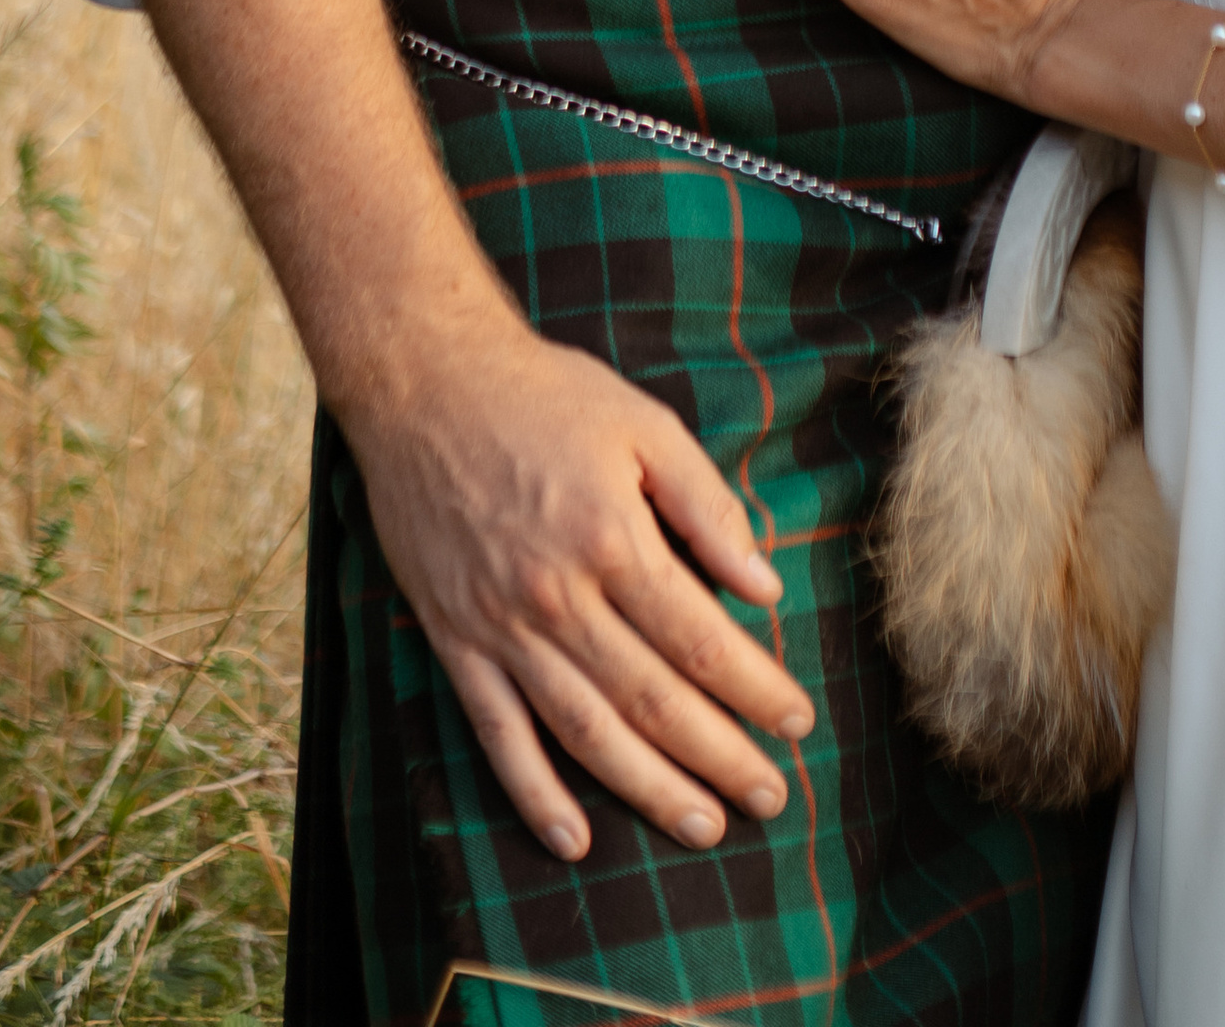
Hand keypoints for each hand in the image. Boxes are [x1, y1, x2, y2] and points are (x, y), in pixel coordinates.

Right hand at [344, 322, 814, 863]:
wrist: (426, 384)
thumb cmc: (546, 397)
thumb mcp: (644, 425)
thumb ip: (706, 506)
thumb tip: (765, 585)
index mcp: (613, 539)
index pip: (700, 638)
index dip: (755, 688)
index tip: (797, 724)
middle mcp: (558, 597)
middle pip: (653, 699)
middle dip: (720, 756)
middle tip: (771, 797)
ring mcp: (501, 628)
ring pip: (585, 732)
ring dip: (648, 789)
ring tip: (704, 826)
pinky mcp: (455, 642)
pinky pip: (496, 734)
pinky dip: (533, 793)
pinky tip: (574, 839)